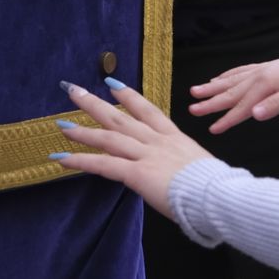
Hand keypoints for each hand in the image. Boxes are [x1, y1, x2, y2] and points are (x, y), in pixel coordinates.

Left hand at [52, 79, 213, 220]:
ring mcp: (146, 155)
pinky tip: (61, 158)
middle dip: (95, 102)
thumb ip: (184, 165)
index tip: (111, 83)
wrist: (218, 195)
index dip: (128, 95)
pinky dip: (81, 161)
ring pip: (108, 137)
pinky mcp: (137, 173)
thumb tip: (179, 173)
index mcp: (174, 138)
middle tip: (73, 90)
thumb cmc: (215, 187)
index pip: (148, 110)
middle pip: (120, 116)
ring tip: (60, 123)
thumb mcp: (199, 167)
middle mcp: (157, 141)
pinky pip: (104, 165)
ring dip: (82, 130)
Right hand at [186, 49, 278, 134]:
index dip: (227, 119)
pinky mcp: (265, 69)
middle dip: (210, 102)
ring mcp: (260, 70)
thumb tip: (254, 115)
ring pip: (231, 81)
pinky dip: (226, 76)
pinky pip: (239, 72)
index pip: (242, 106)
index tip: (211, 129)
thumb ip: (276, 105)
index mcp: (265, 84)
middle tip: (191, 109)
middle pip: (230, 92)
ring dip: (213, 87)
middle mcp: (258, 76)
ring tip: (196, 91)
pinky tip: (219, 79)